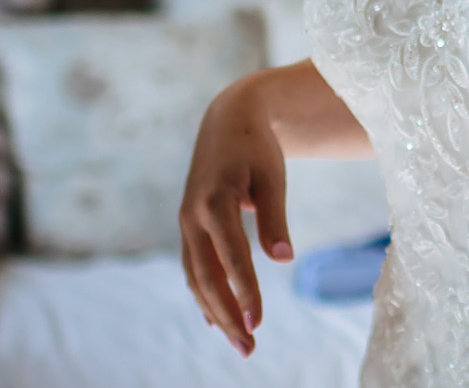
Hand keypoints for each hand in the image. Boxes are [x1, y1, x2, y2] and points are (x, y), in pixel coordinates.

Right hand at [179, 76, 293, 356]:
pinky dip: (204, 294)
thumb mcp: (272, 176)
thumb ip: (275, 218)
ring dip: (215, 311)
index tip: (259, 323)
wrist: (227, 120)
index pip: (232, 257)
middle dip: (228, 315)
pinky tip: (215, 319)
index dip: (245, 291)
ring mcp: (185, 223)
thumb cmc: (256, 148)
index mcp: (215, 202)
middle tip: (249, 348)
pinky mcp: (188, 226)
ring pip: (197, 277)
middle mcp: (192, 217)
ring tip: (237, 341)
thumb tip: (284, 260)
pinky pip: (194, 268)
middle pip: (208, 277)